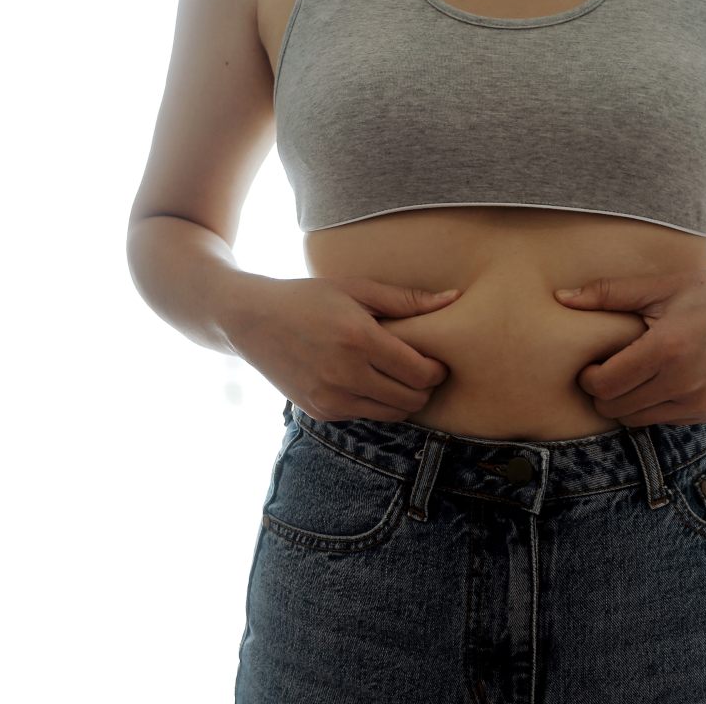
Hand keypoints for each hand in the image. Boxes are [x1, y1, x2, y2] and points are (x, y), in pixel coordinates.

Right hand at [228, 275, 462, 422]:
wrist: (251, 320)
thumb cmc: (309, 297)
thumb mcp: (356, 289)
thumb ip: (407, 300)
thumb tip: (454, 298)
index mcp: (359, 339)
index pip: (420, 373)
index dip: (437, 369)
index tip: (435, 359)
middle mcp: (346, 374)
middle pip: (412, 399)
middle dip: (425, 387)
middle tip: (421, 369)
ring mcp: (331, 398)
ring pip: (393, 414)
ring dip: (404, 399)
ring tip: (398, 377)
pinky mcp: (321, 412)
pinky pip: (367, 416)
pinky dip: (376, 403)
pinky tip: (369, 381)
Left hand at [553, 265, 705, 426]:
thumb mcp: (660, 285)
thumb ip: (607, 293)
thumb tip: (560, 298)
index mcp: (667, 348)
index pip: (605, 385)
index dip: (589, 377)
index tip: (593, 362)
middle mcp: (686, 382)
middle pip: (616, 408)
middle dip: (603, 392)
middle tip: (609, 369)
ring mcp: (702, 402)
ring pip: (637, 420)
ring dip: (626, 403)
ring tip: (634, 374)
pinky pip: (664, 421)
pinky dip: (654, 406)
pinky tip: (662, 381)